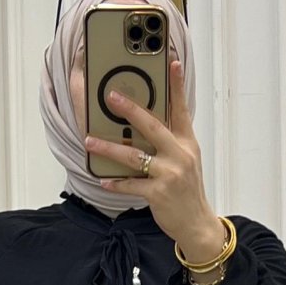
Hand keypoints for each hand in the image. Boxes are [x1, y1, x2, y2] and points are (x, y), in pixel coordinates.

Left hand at [84, 60, 225, 264]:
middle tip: (111, 96)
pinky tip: (102, 180)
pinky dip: (115, 183)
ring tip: (90, 141)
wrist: (196, 222)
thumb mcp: (185, 160)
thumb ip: (168, 142)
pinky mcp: (159, 193)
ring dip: (109, 148)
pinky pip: (130, 185)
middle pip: (152, 125)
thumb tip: (141, 126)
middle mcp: (180, 154)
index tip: (172, 62)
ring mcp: (170, 173)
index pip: (181, 108)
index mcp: (186, 142)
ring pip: (134, 156)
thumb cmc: (185, 189)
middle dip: (130, 109)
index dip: (176, 85)